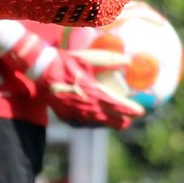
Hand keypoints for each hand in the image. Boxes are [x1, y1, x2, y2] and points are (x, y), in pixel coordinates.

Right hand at [5, 36, 143, 128]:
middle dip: (122, 121)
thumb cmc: (67, 63)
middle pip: (112, 121)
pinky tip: (94, 118)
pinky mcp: (67, 118)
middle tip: (128, 118)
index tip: (141, 111)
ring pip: (99, 124)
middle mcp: (89, 109)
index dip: (132, 111)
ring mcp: (77, 116)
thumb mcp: (89, 58)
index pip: (120, 107)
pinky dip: (92, 122)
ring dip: (108, 123)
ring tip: (115, 121)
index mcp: (96, 94)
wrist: (42, 72)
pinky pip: (84, 124)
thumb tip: (129, 61)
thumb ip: (111, 60)